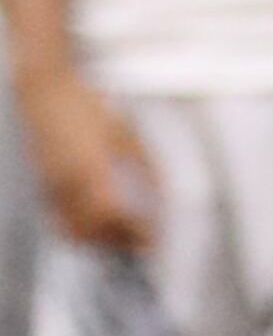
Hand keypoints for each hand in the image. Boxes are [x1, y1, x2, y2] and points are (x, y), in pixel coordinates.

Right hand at [27, 67, 155, 252]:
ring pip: (72, 229)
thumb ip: (145, 167)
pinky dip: (80, 229)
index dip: (133, 231)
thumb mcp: (126, 134)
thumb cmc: (88, 107)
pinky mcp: (44, 185)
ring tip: (122, 238)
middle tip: (143, 242)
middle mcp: (67, 183)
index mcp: (89, 169)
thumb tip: (164, 195)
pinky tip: (98, 225)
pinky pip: (60, 219)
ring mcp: (52, 186)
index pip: (112, 215)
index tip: (153, 237)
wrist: (48, 92)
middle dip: (118, 242)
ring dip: (98, 240)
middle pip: (91, 230)